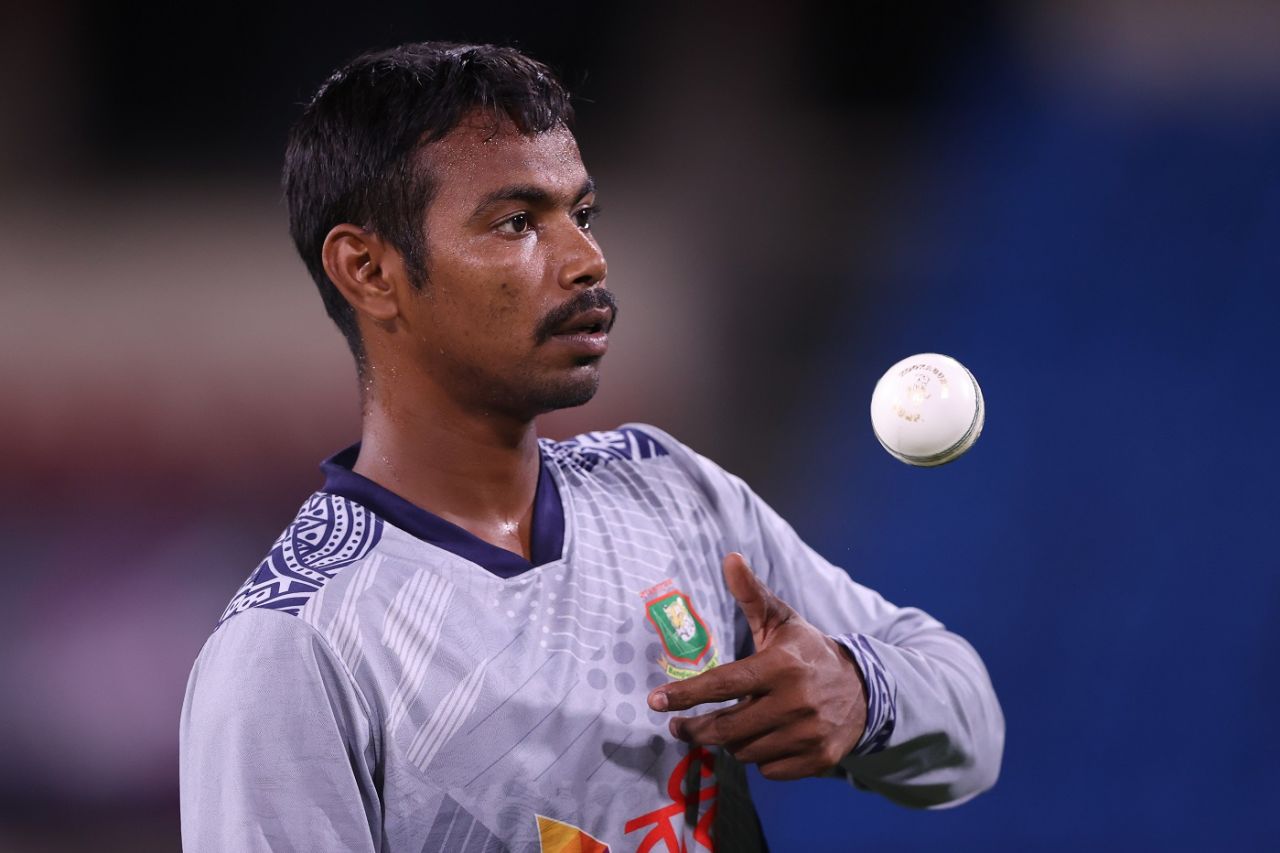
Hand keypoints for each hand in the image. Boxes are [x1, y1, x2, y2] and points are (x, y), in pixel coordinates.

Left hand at [646, 553, 867, 780]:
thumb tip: (729, 557)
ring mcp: (808, 734)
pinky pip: (768, 770)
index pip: (723, 684)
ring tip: (734, 725)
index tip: (656, 701)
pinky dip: (760, 757)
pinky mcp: (819, 759)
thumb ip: (751, 594)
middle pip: (726, 728)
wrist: (865, 690)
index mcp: (781, 666)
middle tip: (678, 727)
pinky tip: (767, 738)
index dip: (686, 694)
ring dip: (732, 741)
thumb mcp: (781, 622)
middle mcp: (795, 702)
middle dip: (694, 729)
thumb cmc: (809, 652)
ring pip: (745, 751)